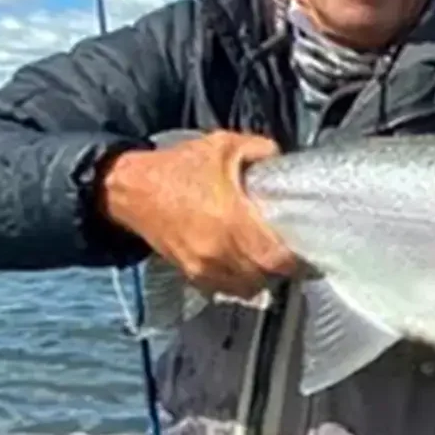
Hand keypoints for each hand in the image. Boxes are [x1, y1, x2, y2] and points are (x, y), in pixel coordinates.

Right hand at [97, 130, 296, 299]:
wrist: (131, 190)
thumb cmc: (176, 168)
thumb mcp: (223, 145)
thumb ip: (260, 151)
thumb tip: (282, 159)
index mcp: (232, 221)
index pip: (277, 258)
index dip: (295, 257)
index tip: (303, 246)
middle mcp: (219, 251)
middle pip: (266, 276)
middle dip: (282, 266)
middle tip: (291, 251)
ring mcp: (204, 267)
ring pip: (248, 287)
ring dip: (262, 276)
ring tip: (269, 258)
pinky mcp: (192, 273)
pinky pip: (226, 288)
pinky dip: (240, 280)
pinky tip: (245, 264)